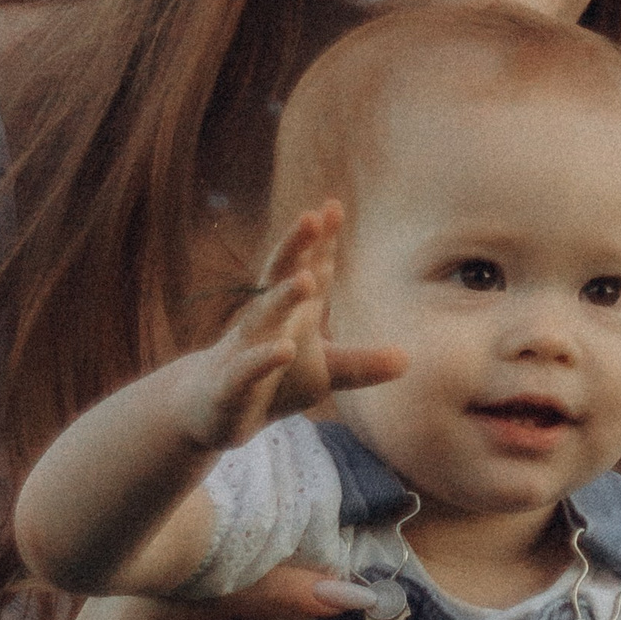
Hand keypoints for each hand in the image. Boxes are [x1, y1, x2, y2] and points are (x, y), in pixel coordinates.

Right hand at [185, 201, 403, 448]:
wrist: (212, 414)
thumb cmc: (275, 382)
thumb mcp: (325, 373)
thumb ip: (362, 362)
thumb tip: (408, 360)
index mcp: (292, 312)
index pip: (308, 270)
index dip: (319, 240)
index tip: (332, 206)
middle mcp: (265, 322)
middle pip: (280, 277)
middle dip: (296, 247)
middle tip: (313, 216)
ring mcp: (245, 349)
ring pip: (262, 317)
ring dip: (283, 296)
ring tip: (306, 279)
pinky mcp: (231, 385)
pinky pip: (246, 368)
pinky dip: (263, 358)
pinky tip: (283, 349)